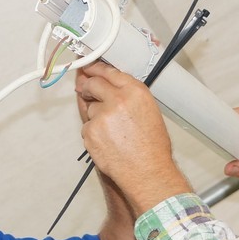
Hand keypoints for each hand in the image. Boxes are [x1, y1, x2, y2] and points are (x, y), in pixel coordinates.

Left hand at [76, 62, 190, 213]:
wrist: (148, 173)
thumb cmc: (152, 148)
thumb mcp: (148, 111)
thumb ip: (127, 95)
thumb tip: (108, 85)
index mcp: (136, 92)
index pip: (109, 71)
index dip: (95, 68)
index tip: (86, 66)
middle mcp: (118, 99)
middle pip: (92, 83)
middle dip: (87, 87)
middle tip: (86, 91)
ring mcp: (102, 115)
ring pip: (89, 108)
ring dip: (95, 116)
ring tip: (114, 133)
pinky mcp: (91, 131)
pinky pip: (87, 127)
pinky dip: (93, 133)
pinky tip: (109, 143)